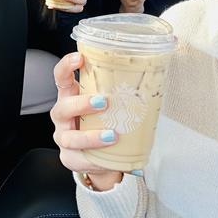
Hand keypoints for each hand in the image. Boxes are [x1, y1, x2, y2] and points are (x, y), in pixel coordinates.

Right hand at [50, 53, 123, 190]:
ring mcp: (63, 137)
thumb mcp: (108, 105)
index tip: (80, 58)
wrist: (98, 156)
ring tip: (112, 136)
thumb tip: (155, 79)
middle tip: (104, 102)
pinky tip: (107, 159)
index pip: (62, 77)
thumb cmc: (104, 123)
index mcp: (70, 96)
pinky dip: (94, 159)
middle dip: (82, 104)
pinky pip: (78, 159)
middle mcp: (63, 116)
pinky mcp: (69, 158)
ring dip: (91, 136)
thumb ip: (119, 93)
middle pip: (63, 107)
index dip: (67, 66)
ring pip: (70, 137)